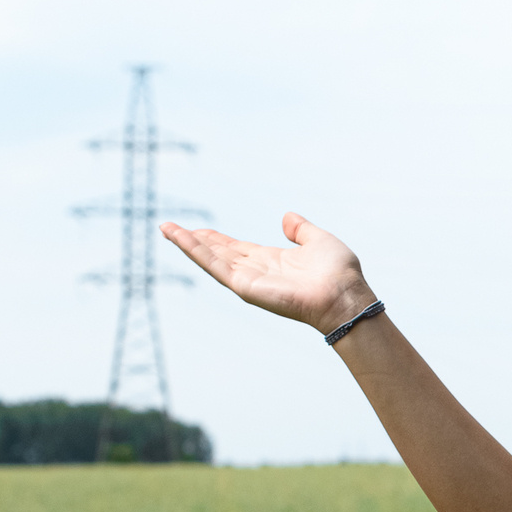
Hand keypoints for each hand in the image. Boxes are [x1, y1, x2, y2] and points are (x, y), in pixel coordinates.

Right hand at [161, 212, 377, 336]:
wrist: (346, 295)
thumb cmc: (339, 273)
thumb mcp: (318, 240)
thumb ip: (301, 229)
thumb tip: (287, 217)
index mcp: (271, 261)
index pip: (236, 249)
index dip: (216, 239)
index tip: (197, 229)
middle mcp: (257, 272)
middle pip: (218, 254)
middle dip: (194, 241)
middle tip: (169, 227)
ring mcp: (249, 281)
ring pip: (211, 260)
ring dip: (187, 244)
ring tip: (166, 228)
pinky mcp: (246, 287)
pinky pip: (216, 267)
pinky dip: (196, 252)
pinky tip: (180, 238)